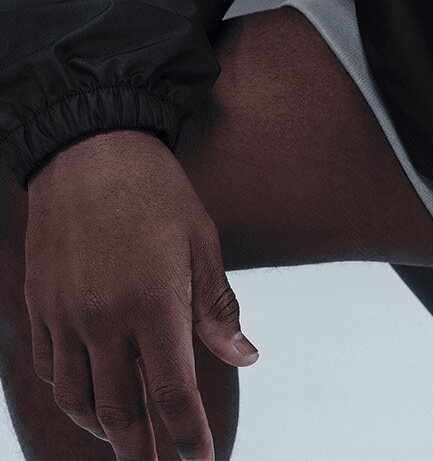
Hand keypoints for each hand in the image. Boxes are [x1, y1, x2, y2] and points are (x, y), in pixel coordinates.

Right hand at [23, 128, 258, 460]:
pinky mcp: (41, 307)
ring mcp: (65, 317)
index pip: (172, 393)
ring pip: (78, 399)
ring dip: (105, 428)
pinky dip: (72, 393)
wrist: (89, 149)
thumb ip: (217, 308)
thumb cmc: (157, 191)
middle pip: (120, 411)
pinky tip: (90, 396)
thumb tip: (246, 357)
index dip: (187, 435)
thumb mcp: (202, 240)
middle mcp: (104, 320)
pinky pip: (51, 369)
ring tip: (129, 440)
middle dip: (142, 451)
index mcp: (153, 303)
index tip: (202, 460)